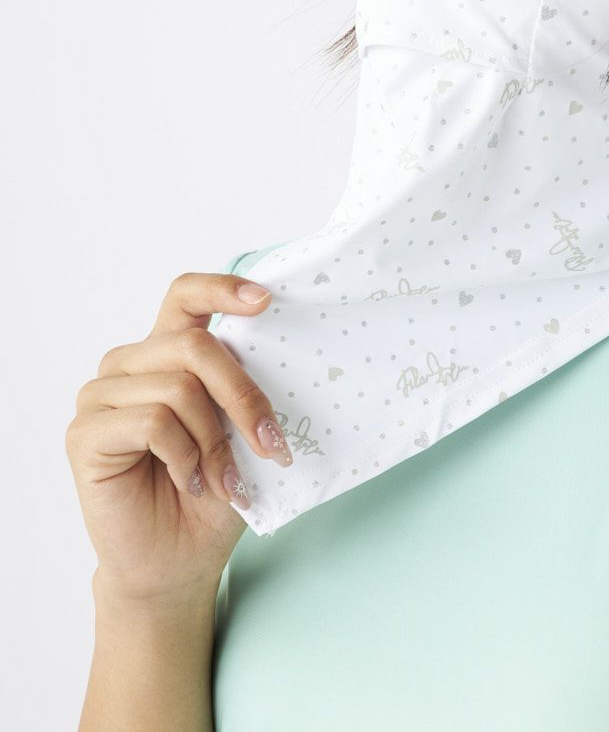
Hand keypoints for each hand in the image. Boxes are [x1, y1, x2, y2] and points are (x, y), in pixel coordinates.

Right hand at [65, 269, 292, 604]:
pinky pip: (153, 422)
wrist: (181, 559)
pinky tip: (189, 481)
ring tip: (224, 477)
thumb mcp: (242, 430)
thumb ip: (245, 387)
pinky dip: (185, 456)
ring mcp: (102, 396)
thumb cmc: (215, 492)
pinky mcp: (85, 433)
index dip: (222, 289)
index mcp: (168, 352)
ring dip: (215, 439)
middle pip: (196, 345)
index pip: (186, 295)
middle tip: (272, 442)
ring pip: (179, 387)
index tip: (265, 300)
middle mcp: (130, 364)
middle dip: (243, 395)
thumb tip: (283, 352)